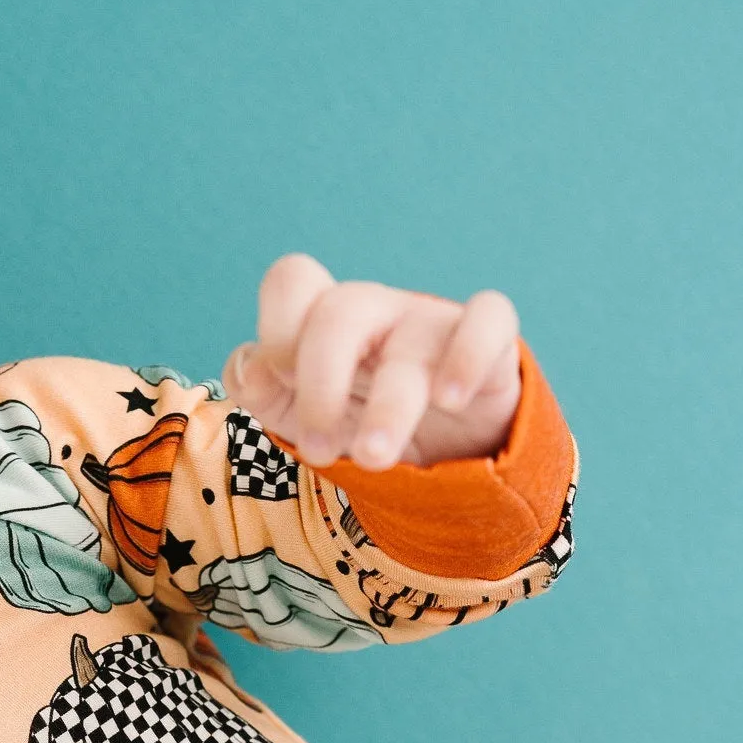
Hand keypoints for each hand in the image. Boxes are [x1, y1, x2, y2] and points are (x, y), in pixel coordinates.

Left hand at [225, 256, 521, 470]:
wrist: (448, 453)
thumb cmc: (365, 420)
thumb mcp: (303, 414)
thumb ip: (263, 390)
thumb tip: (249, 371)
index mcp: (326, 321)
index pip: (293, 282)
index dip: (276, 332)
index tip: (277, 389)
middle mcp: (378, 313)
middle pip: (340, 312)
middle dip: (320, 386)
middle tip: (317, 451)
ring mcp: (433, 325)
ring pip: (409, 346)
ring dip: (388, 408)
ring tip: (373, 460)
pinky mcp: (492, 345)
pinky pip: (490, 319)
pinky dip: (470, 356)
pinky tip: (451, 400)